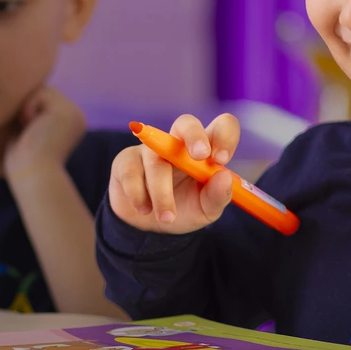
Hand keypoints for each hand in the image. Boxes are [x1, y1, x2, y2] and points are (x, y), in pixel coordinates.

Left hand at [4, 86, 86, 182]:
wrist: (32, 175)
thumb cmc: (23, 162)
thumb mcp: (29, 134)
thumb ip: (31, 116)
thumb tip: (22, 100)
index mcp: (70, 124)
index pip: (44, 101)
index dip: (27, 111)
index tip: (27, 135)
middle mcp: (77, 116)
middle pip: (44, 92)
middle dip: (27, 106)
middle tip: (26, 132)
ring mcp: (74, 112)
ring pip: (42, 90)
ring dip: (27, 108)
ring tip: (29, 130)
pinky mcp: (66, 110)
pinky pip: (40, 93)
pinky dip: (28, 108)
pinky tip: (31, 127)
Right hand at [106, 113, 240, 233]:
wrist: (150, 227)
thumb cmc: (184, 209)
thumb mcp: (206, 210)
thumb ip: (218, 196)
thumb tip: (224, 177)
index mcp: (205, 151)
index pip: (221, 126)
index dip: (224, 136)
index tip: (221, 160)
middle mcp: (178, 143)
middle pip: (186, 122)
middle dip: (194, 136)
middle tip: (200, 156)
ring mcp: (151, 149)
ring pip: (156, 160)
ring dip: (162, 192)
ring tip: (168, 217)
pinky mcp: (126, 161)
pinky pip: (131, 173)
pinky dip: (138, 195)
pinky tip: (145, 209)